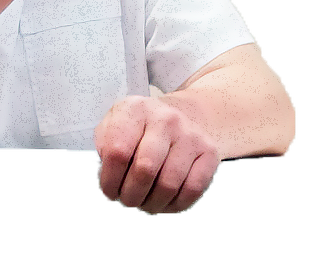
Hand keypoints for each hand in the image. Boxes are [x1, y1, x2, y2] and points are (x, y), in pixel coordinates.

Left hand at [94, 96, 219, 213]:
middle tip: (126, 199)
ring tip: (143, 202)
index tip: (108, 191)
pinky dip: (175, 204)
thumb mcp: (115, 122)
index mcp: (135, 109)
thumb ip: (104, 145)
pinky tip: (163, 201)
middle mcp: (164, 118)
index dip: (110, 179)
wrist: (179, 113)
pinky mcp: (209, 151)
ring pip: (168, 184)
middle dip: (130, 194)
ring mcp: (189, 134)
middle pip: (145, 169)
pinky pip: (192, 189)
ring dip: (152, 203)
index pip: (117, 150)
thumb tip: (104, 175)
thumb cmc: (140, 125)